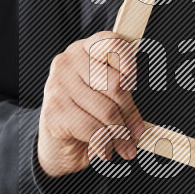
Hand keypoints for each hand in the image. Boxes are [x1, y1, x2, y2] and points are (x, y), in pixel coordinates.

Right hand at [38, 31, 144, 177]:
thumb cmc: (85, 113)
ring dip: (120, 134)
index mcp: (86, 49)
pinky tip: (106, 150)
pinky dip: (105, 143)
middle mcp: (68, 62)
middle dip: (129, 113)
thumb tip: (140, 122)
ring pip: (107, 110)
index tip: (133, 85)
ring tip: (125, 145)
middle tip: (135, 132)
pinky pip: (92, 129)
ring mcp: (58, 86)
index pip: (113, 43)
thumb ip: (123, 95)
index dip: (129, 64)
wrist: (54, 143)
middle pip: (116, 84)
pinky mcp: (54, 111)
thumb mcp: (105, 96)